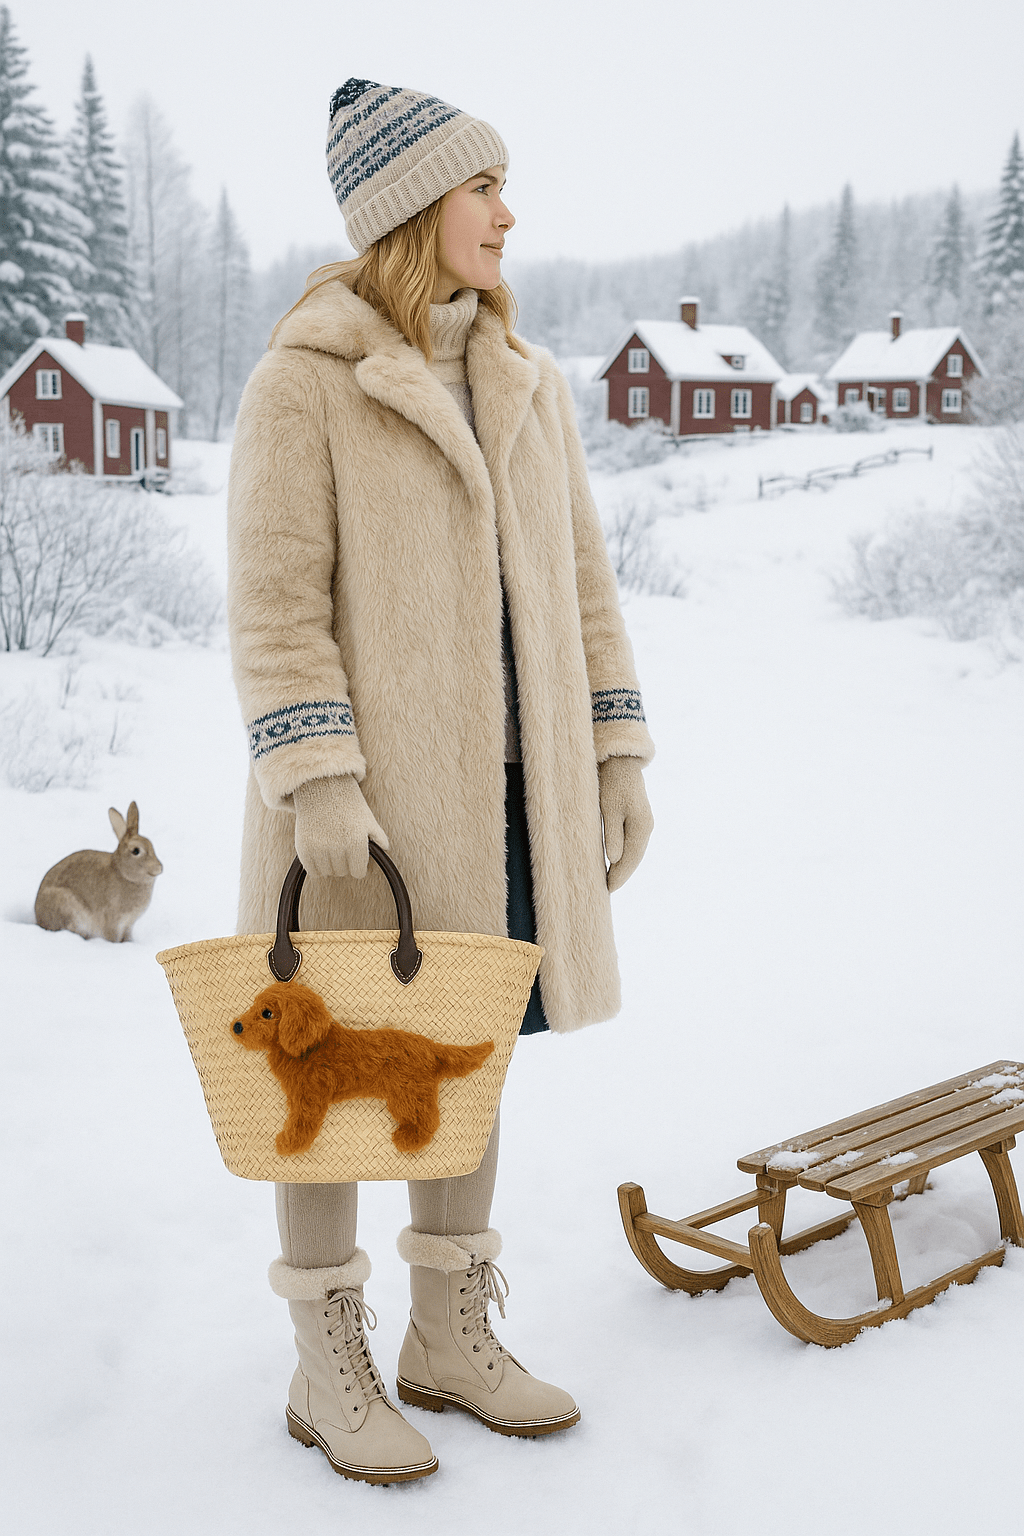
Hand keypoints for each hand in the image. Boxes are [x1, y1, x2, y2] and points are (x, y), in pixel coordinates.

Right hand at [292, 775, 388, 878]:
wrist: (322, 787)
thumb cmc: (348, 803)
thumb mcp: (367, 818)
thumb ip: (378, 837)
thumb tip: (386, 849)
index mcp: (356, 842)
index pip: (358, 873)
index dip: (358, 865)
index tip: (355, 857)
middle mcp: (338, 848)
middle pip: (342, 873)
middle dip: (344, 863)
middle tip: (341, 847)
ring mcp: (319, 849)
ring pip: (328, 872)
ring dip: (330, 864)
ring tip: (330, 847)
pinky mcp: (304, 848)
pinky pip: (312, 871)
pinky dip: (316, 865)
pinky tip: (319, 852)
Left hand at [599, 757, 652, 892]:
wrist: (620, 762)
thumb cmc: (611, 783)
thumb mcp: (608, 807)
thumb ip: (612, 833)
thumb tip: (615, 859)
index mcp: (641, 826)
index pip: (630, 859)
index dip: (619, 875)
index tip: (607, 890)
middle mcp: (646, 828)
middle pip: (634, 858)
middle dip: (621, 875)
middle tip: (606, 890)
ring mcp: (643, 823)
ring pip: (634, 852)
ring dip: (623, 867)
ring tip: (609, 880)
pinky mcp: (637, 819)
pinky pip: (632, 844)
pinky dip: (624, 856)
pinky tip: (615, 861)